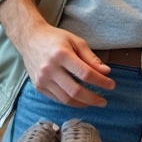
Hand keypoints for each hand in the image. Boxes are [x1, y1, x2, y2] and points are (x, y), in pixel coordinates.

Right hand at [0, 0, 114, 107]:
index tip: (111, 85)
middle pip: (75, 90)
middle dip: (93, 98)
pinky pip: (57, 98)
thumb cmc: (55, 38)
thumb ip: (91, 58)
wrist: (29, 39)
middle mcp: (50, 68)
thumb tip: (106, 72)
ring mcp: (42, 79)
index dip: (101, 81)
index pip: (85, 73)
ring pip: (66, 98)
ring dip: (83, 103)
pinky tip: (79, 100)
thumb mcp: (76, 41)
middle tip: (104, 101)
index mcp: (61, 54)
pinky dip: (70, 101)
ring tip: (93, 102)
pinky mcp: (38, 86)